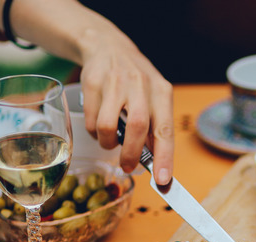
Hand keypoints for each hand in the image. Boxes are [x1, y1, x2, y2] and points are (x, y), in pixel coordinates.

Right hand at [77, 29, 174, 184]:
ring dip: (108, 143)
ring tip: (111, 140)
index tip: (162, 181)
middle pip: (137, 128)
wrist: (108, 46)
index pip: (165, 130)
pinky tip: (99, 124)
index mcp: (162, 92)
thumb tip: (156, 164)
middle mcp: (140, 86)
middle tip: (127, 166)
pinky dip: (93, 132)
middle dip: (131, 154)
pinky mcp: (92, 83)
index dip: (165, 158)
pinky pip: (90, 121)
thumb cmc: (136, 83)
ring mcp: (115, 83)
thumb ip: (155, 127)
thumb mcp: (154, 98)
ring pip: (107, 127)